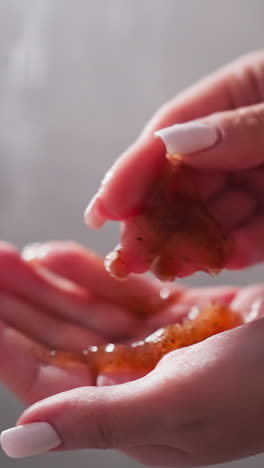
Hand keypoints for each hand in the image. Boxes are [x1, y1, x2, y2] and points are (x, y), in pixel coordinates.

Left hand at [1, 241, 263, 465]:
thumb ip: (102, 421)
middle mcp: (138, 381)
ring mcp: (158, 345)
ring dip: (47, 283)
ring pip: (87, 311)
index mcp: (132, 413)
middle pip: (62, 339)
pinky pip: (122, 292)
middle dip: (20, 302)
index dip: (8, 341)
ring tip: (11, 253)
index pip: (49, 379)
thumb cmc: (260, 384)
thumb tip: (19, 440)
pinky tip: (57, 253)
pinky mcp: (178, 315)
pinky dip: (90, 273)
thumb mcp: (183, 404)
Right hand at [85, 51, 263, 269]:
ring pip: (211, 210)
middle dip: (153, 217)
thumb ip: (241, 127)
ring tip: (165, 267)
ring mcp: (258, 174)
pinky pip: (249, 231)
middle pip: (183, 177)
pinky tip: (213, 261)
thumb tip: (176, 143)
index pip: (172, 130)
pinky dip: (232, 248)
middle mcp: (241, 138)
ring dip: (186, 241)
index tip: (106, 206)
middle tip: (128, 254)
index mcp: (239, 94)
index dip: (134, 169)